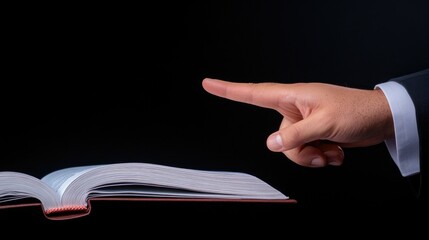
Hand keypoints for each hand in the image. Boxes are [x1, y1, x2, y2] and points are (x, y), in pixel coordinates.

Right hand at [202, 78, 393, 166]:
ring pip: (292, 148)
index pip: (254, 93)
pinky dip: (321, 156)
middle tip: (321, 148)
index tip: (209, 84)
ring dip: (313, 155)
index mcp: (294, 97)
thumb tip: (271, 143)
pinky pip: (306, 151)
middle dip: (299, 150)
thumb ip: (295, 135)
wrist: (381, 119)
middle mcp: (295, 109)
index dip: (229, 89)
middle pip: (278, 137)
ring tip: (332, 150)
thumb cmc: (357, 111)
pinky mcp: (314, 134)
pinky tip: (336, 151)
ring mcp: (304, 123)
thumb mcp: (325, 124)